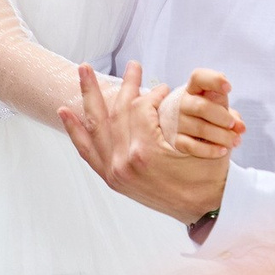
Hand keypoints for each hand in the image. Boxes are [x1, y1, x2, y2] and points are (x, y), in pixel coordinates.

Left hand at [60, 62, 230, 228]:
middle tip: (131, 65)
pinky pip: (88, 151)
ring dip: (89, 95)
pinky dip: (75, 131)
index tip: (164, 88)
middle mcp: (124, 161)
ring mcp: (115, 171)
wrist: (205, 209)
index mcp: (146, 150)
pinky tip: (65, 111)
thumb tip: (190, 81)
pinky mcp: (112, 179)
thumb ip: (196, 107)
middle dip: (124, 84)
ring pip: (97, 126)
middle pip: (118, 111)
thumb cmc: (209, 174)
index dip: (154, 93)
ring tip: (84, 70)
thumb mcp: (207, 138)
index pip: (141, 107)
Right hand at [158, 67, 243, 158]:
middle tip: (234, 125)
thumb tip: (240, 128)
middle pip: (201, 107)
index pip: (199, 77)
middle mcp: (182, 103)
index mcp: (194, 89)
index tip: (228, 88)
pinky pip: (192, 146)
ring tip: (235, 141)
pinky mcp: (175, 140)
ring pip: (200, 129)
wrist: (187, 130)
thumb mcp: (219, 108)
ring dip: (222, 136)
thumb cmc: (208, 115)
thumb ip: (231, 115)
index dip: (214, 80)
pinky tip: (222, 150)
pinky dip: (210, 150)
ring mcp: (177, 121)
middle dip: (222, 117)